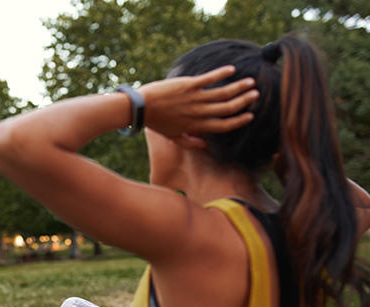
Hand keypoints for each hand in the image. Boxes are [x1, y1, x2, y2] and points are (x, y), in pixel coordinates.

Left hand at [137, 66, 258, 141]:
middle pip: (228, 108)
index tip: (250, 115)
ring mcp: (194, 98)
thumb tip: (205, 146)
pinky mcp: (188, 85)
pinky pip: (210, 79)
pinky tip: (232, 70)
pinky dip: (222, 73)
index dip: (238, 121)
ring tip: (250, 82)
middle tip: (255, 94)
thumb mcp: (172, 137)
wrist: (141, 107)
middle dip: (244, 101)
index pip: (223, 126)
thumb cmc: (156, 122)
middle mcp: (198, 113)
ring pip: (223, 93)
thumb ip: (190, 143)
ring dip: (239, 87)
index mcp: (196, 126)